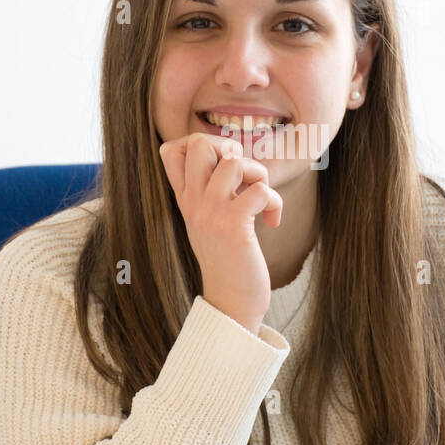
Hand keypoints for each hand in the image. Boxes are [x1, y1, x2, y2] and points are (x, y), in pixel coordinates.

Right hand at [159, 131, 282, 330]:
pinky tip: (271, 221)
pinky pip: (260, 191)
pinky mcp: (233, 227)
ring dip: (258, 174)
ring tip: (260, 198)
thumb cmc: (228, 260)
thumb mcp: (208, 222)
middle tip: (242, 175)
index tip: (222, 164)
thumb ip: (211, 192)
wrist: (231, 302)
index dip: (199, 143)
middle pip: (199, 143)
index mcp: (185, 200)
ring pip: (234, 161)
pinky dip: (274, 202)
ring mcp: (211, 214)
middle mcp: (193, 203)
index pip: (170, 150)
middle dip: (230, 148)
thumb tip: (232, 157)